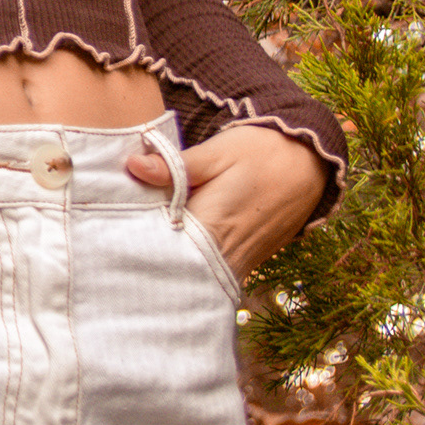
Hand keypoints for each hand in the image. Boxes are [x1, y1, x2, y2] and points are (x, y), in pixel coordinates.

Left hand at [125, 124, 327, 285]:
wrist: (312, 164)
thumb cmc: (262, 152)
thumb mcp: (218, 152)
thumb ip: (176, 167)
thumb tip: (132, 167)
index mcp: (211, 226)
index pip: (159, 247)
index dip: (132, 238)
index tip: (112, 223)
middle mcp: (224, 256)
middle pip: (171, 265)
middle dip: (146, 252)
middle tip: (120, 230)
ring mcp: (237, 265)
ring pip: (190, 271)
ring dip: (168, 257)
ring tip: (143, 233)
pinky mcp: (245, 265)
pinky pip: (208, 270)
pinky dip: (190, 260)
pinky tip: (174, 240)